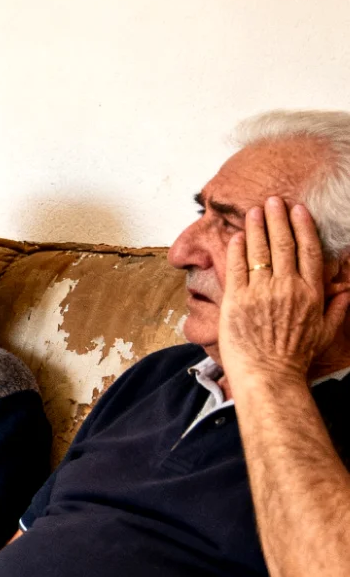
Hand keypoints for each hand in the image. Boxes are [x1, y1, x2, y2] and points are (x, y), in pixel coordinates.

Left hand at [220, 198, 349, 390]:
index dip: (302, 227)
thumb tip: (348, 291)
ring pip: (259, 251)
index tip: (298, 210)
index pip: (308, 251)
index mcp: (311, 293)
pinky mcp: (237, 299)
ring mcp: (260, 292)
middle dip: (277, 219)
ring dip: (256, 227)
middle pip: (283, 244)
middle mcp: (287, 288)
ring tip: (253, 211)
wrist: (268, 375)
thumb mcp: (326, 333)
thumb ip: (337, 309)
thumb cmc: (295, 357)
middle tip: (272, 200)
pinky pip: (237, 267)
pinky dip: (237, 249)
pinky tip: (237, 236)